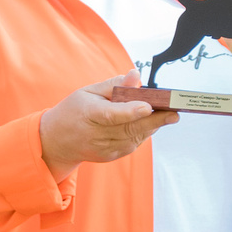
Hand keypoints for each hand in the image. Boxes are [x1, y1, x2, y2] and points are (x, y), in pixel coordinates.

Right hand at [38, 74, 177, 176]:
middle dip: (155, 120)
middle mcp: (97, 134)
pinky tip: (150, 122)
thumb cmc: (75, 110)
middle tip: (175, 113)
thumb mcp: (88, 92)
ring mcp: (105, 148)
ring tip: (168, 114)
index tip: (148, 106)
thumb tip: (136, 76)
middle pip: (130, 128)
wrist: (57, 141)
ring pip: (136, 136)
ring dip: (153, 125)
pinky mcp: (112, 155)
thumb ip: (113, 85)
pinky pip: (134, 142)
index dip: (131, 111)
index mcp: (88, 114)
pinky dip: (144, 132)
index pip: (112, 114)